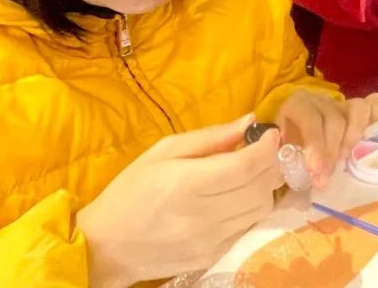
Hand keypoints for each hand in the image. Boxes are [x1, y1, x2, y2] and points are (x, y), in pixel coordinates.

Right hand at [77, 116, 282, 287]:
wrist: (107, 246)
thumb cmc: (131, 191)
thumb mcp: (163, 152)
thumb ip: (210, 137)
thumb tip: (249, 121)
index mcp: (187, 184)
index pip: (245, 167)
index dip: (266, 148)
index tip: (270, 134)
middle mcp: (203, 216)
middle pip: (260, 189)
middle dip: (271, 165)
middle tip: (264, 151)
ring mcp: (211, 241)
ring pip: (261, 210)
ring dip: (266, 188)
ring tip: (252, 173)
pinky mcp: (213, 256)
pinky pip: (249, 228)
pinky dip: (253, 209)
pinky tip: (239, 197)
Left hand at [276, 90, 377, 188]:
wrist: (287, 143)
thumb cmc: (281, 150)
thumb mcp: (271, 155)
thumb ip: (273, 157)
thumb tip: (277, 149)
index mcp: (297, 105)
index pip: (310, 119)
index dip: (315, 143)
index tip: (315, 169)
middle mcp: (320, 101)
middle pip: (334, 120)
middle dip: (330, 152)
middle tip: (323, 178)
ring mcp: (339, 105)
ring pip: (356, 112)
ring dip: (351, 139)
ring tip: (342, 160)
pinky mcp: (354, 113)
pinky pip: (372, 106)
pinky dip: (374, 117)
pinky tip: (366, 137)